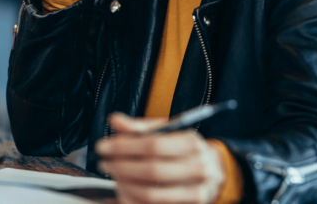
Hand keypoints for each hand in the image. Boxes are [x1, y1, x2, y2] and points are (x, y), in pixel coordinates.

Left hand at [96, 113, 226, 203]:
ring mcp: (195, 191)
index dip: (124, 147)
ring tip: (113, 176)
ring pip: (150, 194)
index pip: (153, 145)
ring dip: (124, 185)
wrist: (212, 171)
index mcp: (191, 143)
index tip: (103, 146)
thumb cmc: (183, 149)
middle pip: (151, 171)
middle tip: (104, 163)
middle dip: (121, 167)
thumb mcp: (167, 132)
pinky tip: (122, 192)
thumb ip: (139, 128)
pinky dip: (131, 200)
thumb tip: (114, 120)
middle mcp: (198, 167)